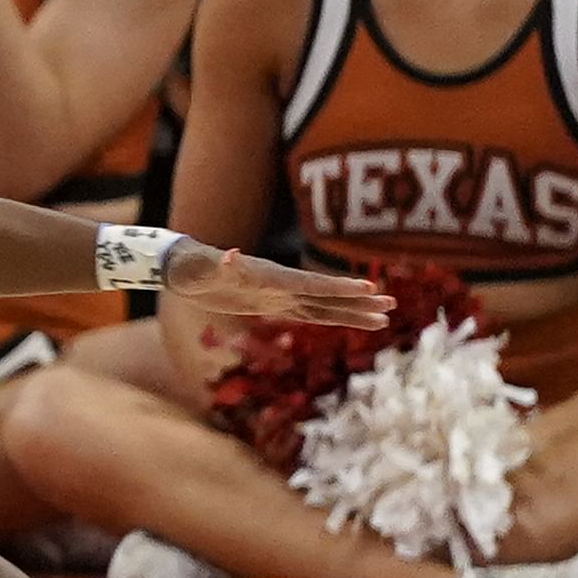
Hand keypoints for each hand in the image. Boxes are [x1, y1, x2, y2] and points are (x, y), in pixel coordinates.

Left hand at [162, 240, 392, 332]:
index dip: (337, 287)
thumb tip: (231, 256)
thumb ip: (220, 266)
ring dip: (353, 312)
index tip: (367, 288)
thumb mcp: (203, 270)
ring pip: (324, 306)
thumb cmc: (192, 268)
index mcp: (270, 276)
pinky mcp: (274, 305)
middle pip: (326, 295)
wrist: (185, 269)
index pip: (310, 284)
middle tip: (392, 304)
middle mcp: (281, 284)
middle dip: (358, 300)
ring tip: (385, 317)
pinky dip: (332, 318)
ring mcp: (280, 295)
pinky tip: (353, 322)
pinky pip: (310, 314)